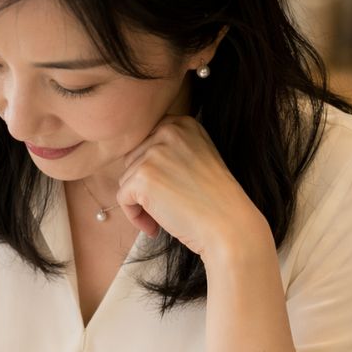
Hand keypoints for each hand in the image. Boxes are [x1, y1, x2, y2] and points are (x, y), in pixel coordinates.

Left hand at [115, 115, 268, 260]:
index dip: (151, 170)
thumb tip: (134, 161)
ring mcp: (154, 153)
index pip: (146, 143)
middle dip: (143, 186)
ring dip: (139, 203)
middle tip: (166, 205)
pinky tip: (155, 228)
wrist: (228, 225)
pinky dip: (134, 216)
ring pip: (126, 180)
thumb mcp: (197, 158)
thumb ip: (170, 151)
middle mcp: (168, 131)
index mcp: (182, 124)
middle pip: (132, 160)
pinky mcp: (142, 177)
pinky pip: (122, 198)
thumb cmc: (214, 200)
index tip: (167, 190)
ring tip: (165, 217)